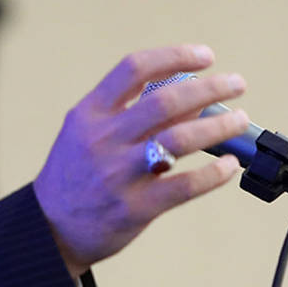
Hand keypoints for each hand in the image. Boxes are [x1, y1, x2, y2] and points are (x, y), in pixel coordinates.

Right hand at [33, 45, 248, 278]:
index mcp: (90, 114)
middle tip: (236, 84)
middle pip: (165, 101)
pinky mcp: (134, 207)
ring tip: (239, 120)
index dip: (175, 56)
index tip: (205, 56)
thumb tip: (188, 100)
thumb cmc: (74, 175)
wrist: (48, 230)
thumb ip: (130, 112)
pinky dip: (213, 173)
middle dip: (209, 88)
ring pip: (180, 139)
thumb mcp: (87, 133)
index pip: (135, 69)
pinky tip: (229, 164)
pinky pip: (184, 186)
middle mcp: (103, 139)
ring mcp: (118, 174)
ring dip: (218, 126)